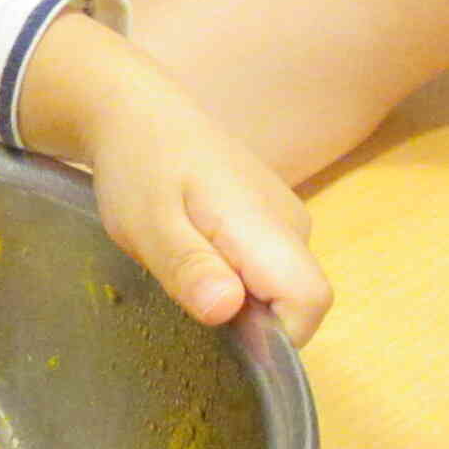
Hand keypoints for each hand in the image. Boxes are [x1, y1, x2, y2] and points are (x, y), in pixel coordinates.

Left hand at [21, 11, 328, 341]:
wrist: (138, 111)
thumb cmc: (140, 164)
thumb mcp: (147, 223)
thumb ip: (188, 267)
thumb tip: (226, 310)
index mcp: (267, 224)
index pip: (310, 303)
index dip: (274, 337)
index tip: (220, 333)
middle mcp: (293, 224)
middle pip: (296, 303)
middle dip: (246, 322)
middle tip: (183, 288)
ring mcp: (285, 220)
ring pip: (279, 289)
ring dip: (236, 300)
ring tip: (181, 264)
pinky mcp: (271, 220)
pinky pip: (267, 270)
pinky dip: (233, 278)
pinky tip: (192, 252)